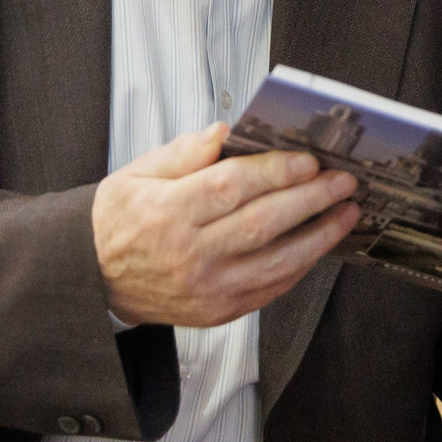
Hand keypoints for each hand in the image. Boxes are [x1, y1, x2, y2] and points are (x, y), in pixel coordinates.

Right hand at [92, 125, 360, 327]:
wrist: (95, 278)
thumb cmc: (119, 221)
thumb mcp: (139, 173)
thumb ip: (186, 151)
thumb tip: (227, 131)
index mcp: (167, 213)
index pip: (232, 188)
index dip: (275, 171)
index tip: (308, 160)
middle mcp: (189, 254)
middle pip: (263, 223)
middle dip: (310, 198)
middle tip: (342, 181)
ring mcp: (207, 288)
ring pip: (276, 262)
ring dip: (318, 236)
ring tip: (345, 213)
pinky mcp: (218, 310)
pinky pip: (270, 289)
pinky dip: (300, 266)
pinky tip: (318, 244)